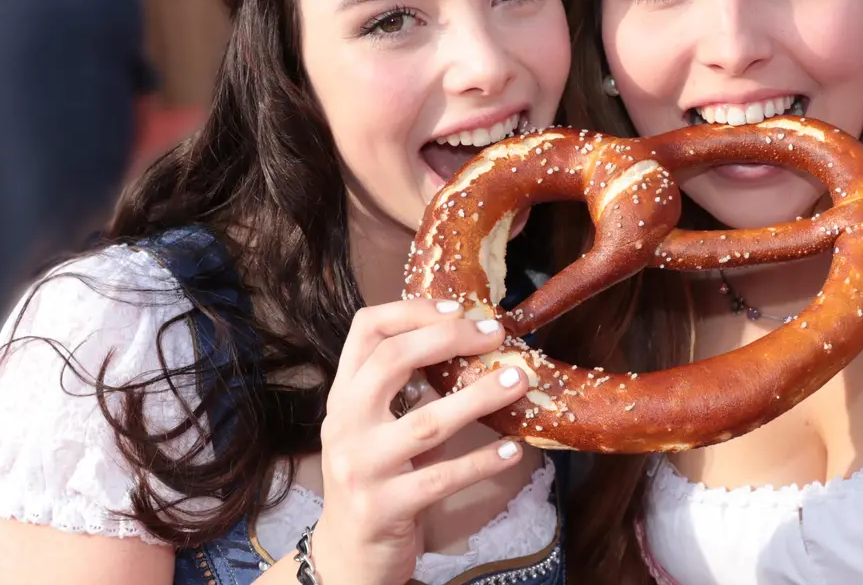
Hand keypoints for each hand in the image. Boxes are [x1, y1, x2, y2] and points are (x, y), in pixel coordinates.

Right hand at [307, 299, 528, 584]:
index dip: (411, 311)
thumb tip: (470, 345)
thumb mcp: (375, 426)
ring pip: (426, 422)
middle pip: (392, 362)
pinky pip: (442, 478)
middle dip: (448, 340)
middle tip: (495, 335)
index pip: (365, 330)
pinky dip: (483, 461)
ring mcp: (361, 467)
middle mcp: (345, 424)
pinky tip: (513, 450)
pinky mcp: (384, 507)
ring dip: (478, 398)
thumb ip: (403, 389)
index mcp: (344, 395)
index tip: (456, 308)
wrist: (348, 552)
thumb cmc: (375, 478)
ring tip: (518, 380)